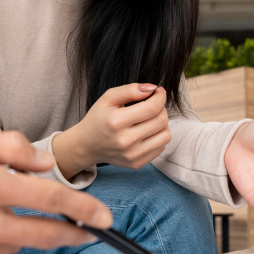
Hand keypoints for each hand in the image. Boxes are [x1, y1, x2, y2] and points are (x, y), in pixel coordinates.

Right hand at [52, 84, 170, 178]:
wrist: (87, 145)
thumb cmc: (98, 118)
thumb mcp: (108, 98)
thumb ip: (130, 90)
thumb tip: (152, 89)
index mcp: (116, 122)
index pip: (151, 108)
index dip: (160, 97)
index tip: (158, 92)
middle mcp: (125, 141)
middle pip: (161, 121)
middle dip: (161, 108)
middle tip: (152, 104)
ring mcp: (132, 155)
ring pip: (165, 136)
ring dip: (163, 124)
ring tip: (152, 119)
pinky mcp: (137, 164)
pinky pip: (161, 148)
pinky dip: (158, 137)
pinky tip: (147, 132)